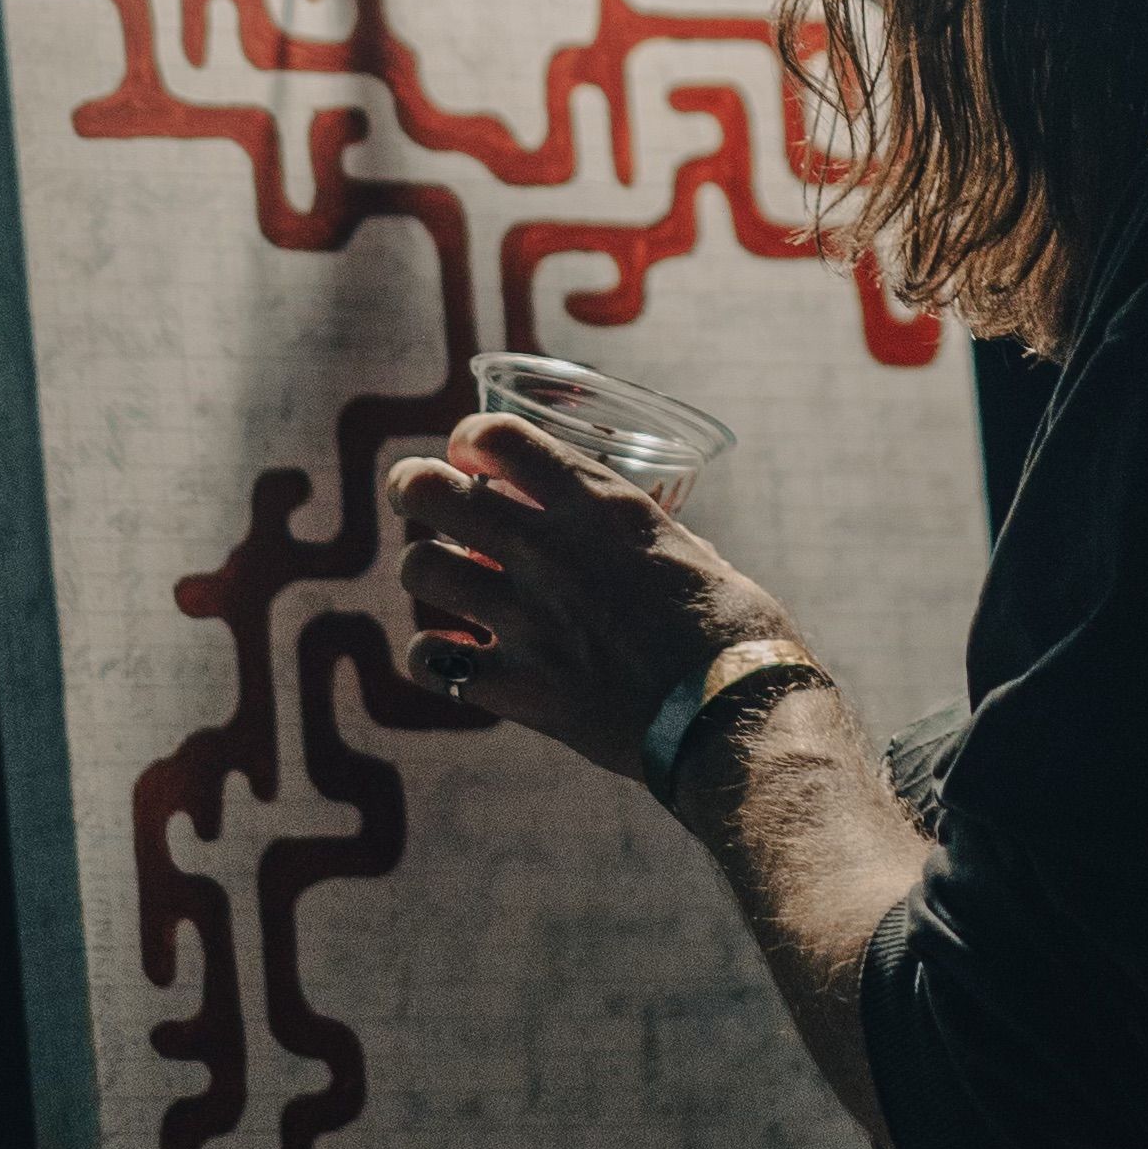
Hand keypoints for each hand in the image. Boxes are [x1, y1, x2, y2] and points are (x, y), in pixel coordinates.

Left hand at [390, 407, 799, 795]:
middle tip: (419, 497)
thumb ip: (643, 536)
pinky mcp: (518, 685)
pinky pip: (431, 662)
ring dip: (427, 571)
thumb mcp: (691, 551)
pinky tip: (454, 657)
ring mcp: (525, 618)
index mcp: (596, 505)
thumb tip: (634, 534)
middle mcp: (546, 550)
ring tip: (445, 580)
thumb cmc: (733, 629)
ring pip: (419, 569)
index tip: (471, 452)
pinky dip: (435, 657)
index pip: (497, 435)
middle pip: (430, 491)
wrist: (733, 713)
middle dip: (413, 488)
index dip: (470, 437)